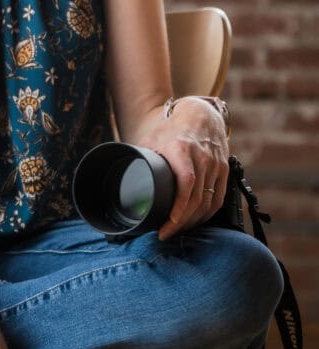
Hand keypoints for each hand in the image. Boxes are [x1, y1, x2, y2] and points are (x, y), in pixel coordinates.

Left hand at [139, 97, 229, 239]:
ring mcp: (215, 165)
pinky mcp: (224, 170)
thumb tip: (124, 179)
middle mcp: (202, 158)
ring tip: (178, 230)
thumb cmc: (172, 128)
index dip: (179, 208)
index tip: (168, 223)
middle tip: (166, 233)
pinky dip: (208, 214)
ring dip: (194, 221)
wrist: (200, 114)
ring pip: (209, 202)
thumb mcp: (153, 139)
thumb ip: (142, 159)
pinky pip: (218, 198)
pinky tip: (196, 221)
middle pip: (197, 199)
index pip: (186, 183)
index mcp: (182, 150)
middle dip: (182, 222)